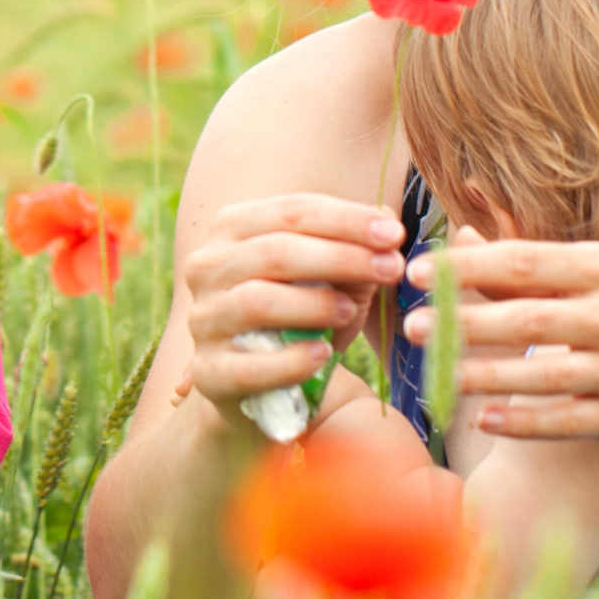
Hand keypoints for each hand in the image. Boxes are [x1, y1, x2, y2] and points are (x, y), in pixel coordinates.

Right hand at [178, 193, 405, 437]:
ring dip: (314, 304)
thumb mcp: (329, 280)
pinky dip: (292, 360)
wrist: (257, 386)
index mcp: (232, 229)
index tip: (394, 234)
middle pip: (276, 252)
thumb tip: (387, 224)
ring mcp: (204, 321)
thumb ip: (353, 252)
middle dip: (341, 257)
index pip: (292, 211)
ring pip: (257, 301)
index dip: (347, 220)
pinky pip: (250, 365)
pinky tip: (322, 356)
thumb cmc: (298, 319)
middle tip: (391, 269)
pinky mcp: (209, 372)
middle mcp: (207, 268)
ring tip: (350, 312)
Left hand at [404, 234, 598, 437]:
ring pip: (545, 374)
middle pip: (530, 318)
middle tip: (413, 326)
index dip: (468, 267)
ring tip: (435, 373)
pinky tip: (483, 417)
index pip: (528, 262)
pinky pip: (572, 422)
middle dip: (466, 323)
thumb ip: (533, 264)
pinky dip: (527, 421)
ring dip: (485, 374)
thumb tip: (459, 245)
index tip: (418, 271)